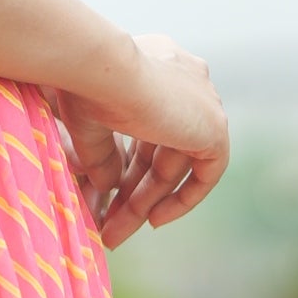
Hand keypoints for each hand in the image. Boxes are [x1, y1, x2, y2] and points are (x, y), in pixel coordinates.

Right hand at [53, 38, 226, 249]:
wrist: (101, 68)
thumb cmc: (82, 83)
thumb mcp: (86, 123)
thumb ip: (101, 155)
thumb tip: (108, 187)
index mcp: (158, 64)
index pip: (150, 121)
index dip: (129, 161)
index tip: (109, 188)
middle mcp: (186, 79)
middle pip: (161, 149)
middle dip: (132, 190)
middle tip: (107, 223)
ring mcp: (204, 101)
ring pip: (177, 165)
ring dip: (146, 202)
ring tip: (116, 233)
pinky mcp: (215, 127)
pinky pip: (207, 173)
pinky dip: (183, 198)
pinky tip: (152, 220)